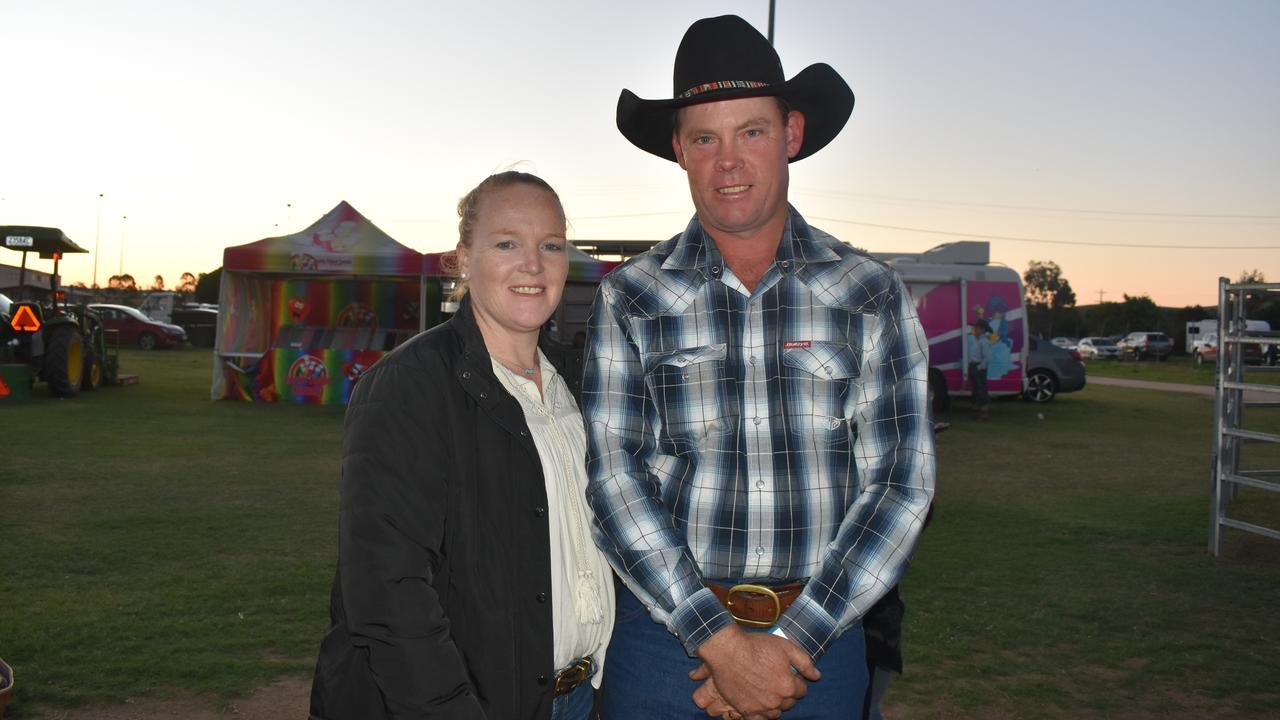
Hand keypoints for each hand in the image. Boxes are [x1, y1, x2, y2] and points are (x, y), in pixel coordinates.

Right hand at [691, 625, 819, 718]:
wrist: (728, 651)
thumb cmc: (756, 646)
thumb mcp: (785, 647)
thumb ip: (804, 662)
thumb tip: (817, 675)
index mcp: (788, 685)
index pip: (802, 690)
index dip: (797, 681)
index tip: (789, 674)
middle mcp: (777, 700)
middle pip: (789, 703)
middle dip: (787, 693)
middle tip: (777, 680)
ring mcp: (761, 707)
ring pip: (776, 713)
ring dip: (776, 704)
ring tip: (768, 691)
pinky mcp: (746, 710)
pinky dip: (762, 714)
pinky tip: (760, 704)